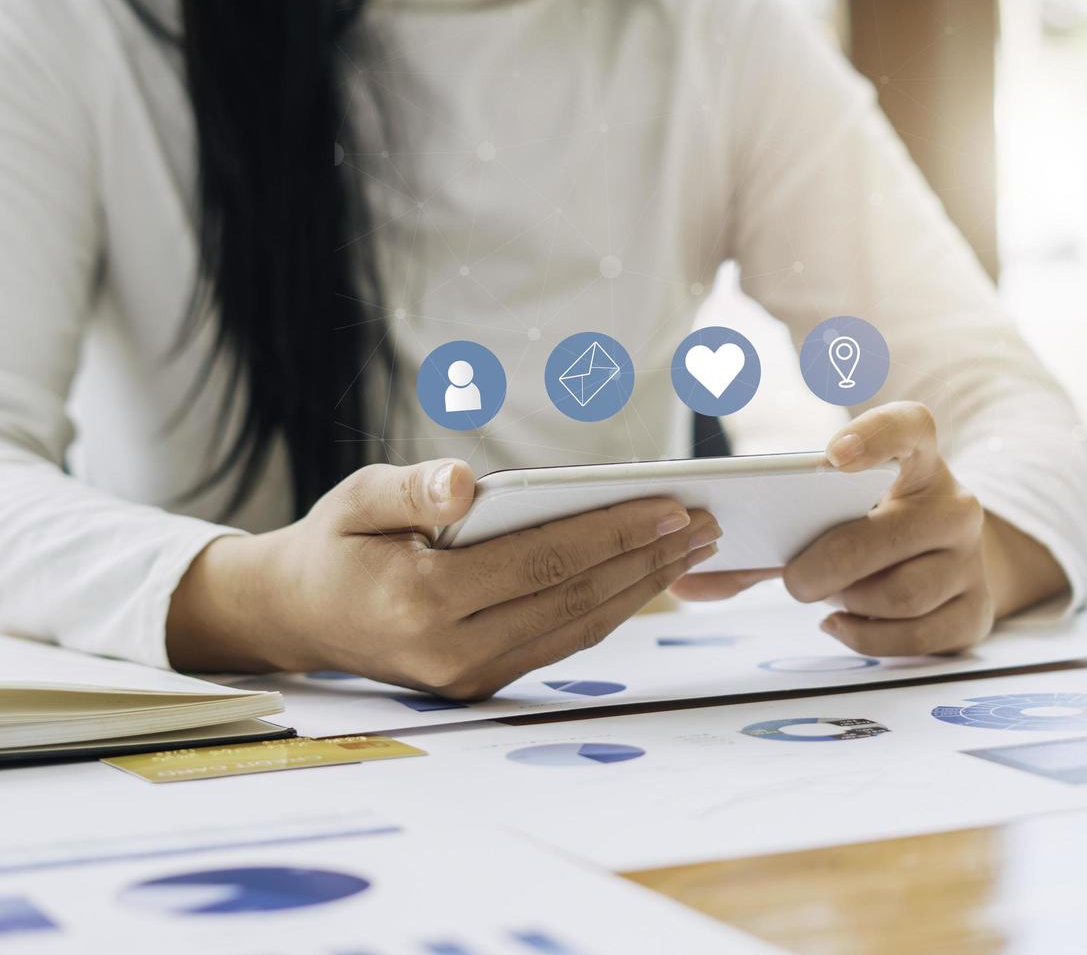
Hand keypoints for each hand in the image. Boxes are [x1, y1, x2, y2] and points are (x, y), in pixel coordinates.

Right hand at [167, 459, 720, 698]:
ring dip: (642, 588)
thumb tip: (461, 483)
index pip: (544, 562)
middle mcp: (453, 653)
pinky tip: (644, 577)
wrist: (298, 616)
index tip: (672, 506)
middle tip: (706, 525)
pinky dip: (611, 608)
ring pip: (579, 628)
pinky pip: (562, 642)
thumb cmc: (335, 544)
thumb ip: (410, 488)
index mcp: (423, 602)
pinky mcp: (483, 684)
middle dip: (648, 560)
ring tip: (691, 548)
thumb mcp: (357, 498)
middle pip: (575, 600)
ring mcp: (471, 678)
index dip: (614, 533)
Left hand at [671, 401, 1064, 654]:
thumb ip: (752, 550)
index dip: (875, 436)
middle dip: (829, 565)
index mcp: (917, 462)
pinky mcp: (978, 610)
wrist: (939, 568)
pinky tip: (843, 625)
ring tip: (827, 599)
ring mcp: (972, 559)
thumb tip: (681, 583)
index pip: (911, 427)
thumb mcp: (815, 529)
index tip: (832, 456)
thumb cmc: (865, 537)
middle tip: (794, 580)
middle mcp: (955, 503)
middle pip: (889, 534)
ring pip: (903, 592)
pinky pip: (919, 635)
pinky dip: (870, 638)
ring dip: (849, 603)